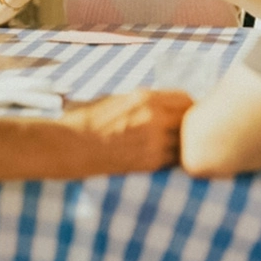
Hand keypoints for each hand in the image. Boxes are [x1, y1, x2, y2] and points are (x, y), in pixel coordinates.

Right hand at [62, 89, 193, 171]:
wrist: (71, 146)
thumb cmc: (88, 121)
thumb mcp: (116, 99)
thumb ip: (142, 102)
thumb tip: (161, 105)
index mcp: (145, 97)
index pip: (185, 99)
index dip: (187, 106)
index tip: (183, 113)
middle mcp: (154, 117)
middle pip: (189, 121)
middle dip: (187, 126)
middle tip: (181, 131)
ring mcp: (154, 141)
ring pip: (184, 143)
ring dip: (180, 145)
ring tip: (171, 146)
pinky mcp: (150, 163)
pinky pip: (173, 160)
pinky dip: (170, 159)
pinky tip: (159, 158)